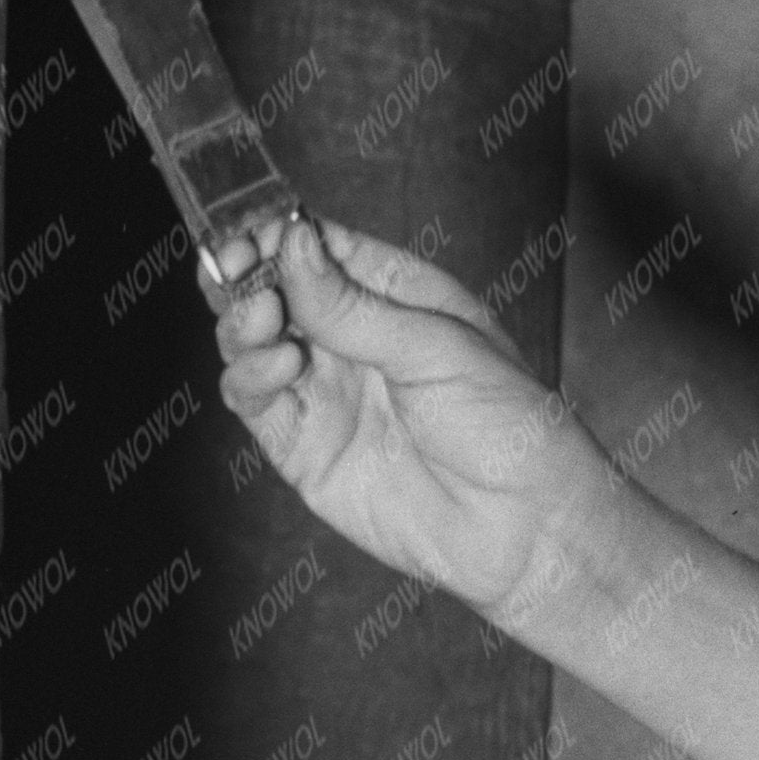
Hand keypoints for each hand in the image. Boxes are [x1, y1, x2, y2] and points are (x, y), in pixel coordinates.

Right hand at [203, 205, 614, 629]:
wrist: (524, 526)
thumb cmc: (507, 426)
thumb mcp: (437, 347)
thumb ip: (354, 305)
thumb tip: (291, 244)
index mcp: (394, 298)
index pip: (318, 248)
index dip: (278, 235)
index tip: (255, 233)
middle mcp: (352, 341)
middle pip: (271, 289)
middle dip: (244, 272)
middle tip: (234, 266)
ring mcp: (326, 393)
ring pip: (251, 342)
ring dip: (242, 322)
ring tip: (265, 318)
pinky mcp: (305, 449)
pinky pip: (254, 401)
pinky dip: (249, 377)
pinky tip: (278, 364)